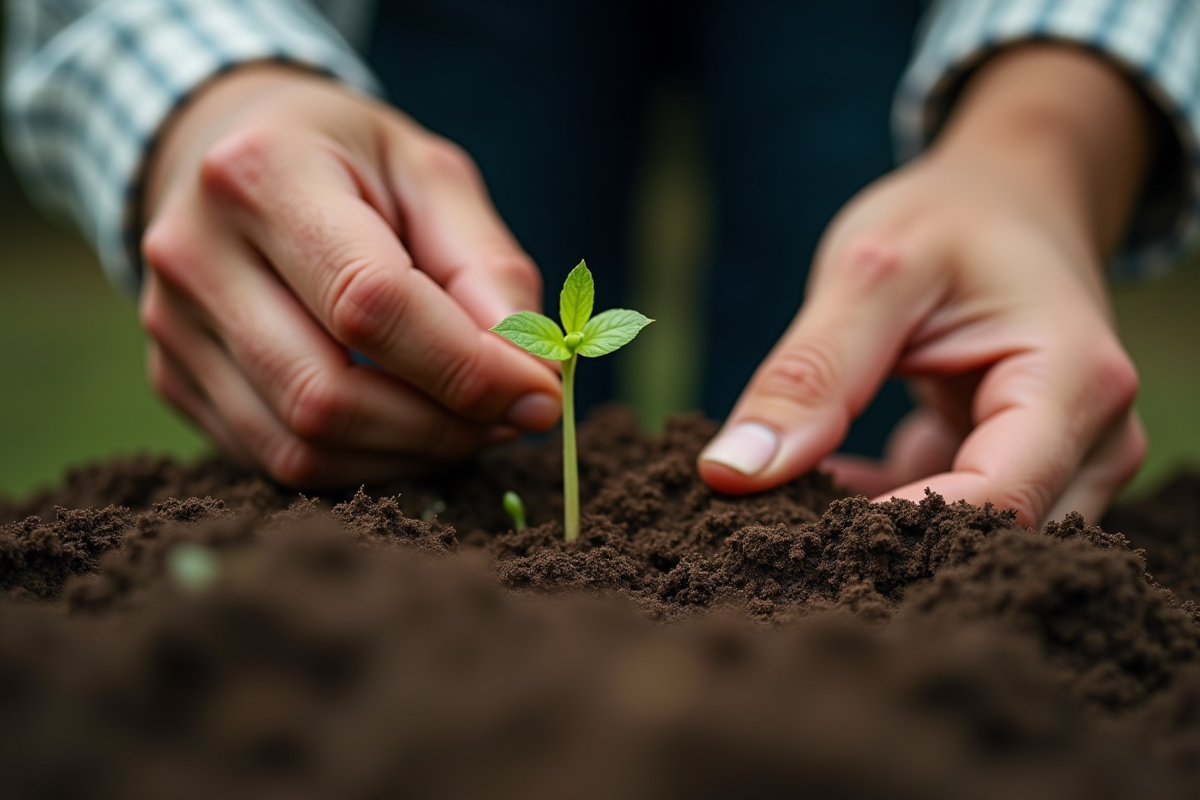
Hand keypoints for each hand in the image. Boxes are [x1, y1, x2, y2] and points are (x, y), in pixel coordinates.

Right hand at [139, 65, 560, 486]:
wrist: (223, 151)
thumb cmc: (346, 159)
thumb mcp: (430, 176)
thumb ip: (488, 268)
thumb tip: (532, 373)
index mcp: (260, 175)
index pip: (370, 302)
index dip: (466, 367)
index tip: (542, 394)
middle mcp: (194, 255)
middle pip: (326, 395)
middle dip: (442, 427)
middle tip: (510, 418)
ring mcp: (171, 326)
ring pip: (301, 445)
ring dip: (409, 455)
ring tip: (468, 421)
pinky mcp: (174, 379)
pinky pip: (278, 460)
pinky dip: (364, 463)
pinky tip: (409, 427)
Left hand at [698, 45, 1154, 524]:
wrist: (1007, 199)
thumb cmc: (950, 218)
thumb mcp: (869, 273)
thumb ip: (809, 374)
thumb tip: (733, 473)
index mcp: (1074, 383)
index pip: (995, 502)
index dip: (894, 530)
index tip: (792, 534)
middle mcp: (1093, 440)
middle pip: (990, 535)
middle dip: (882, 544)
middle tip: (775, 525)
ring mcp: (1065, 463)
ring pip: (966, 540)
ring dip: (876, 533)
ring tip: (792, 497)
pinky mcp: (1019, 471)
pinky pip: (947, 523)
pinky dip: (878, 511)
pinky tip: (820, 483)